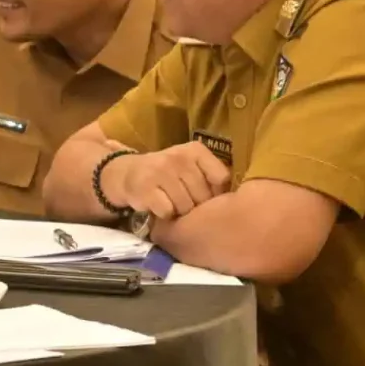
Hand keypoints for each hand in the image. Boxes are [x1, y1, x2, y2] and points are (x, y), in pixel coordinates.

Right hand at [104, 141, 230, 219]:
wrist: (129, 173)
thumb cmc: (168, 174)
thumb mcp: (191, 167)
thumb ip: (212, 176)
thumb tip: (235, 200)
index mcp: (195, 150)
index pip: (221, 178)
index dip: (216, 194)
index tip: (205, 196)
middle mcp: (178, 156)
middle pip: (203, 196)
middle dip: (196, 206)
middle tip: (184, 202)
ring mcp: (160, 171)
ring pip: (185, 207)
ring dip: (179, 212)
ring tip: (171, 204)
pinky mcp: (146, 188)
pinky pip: (167, 212)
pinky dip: (164, 215)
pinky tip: (158, 207)